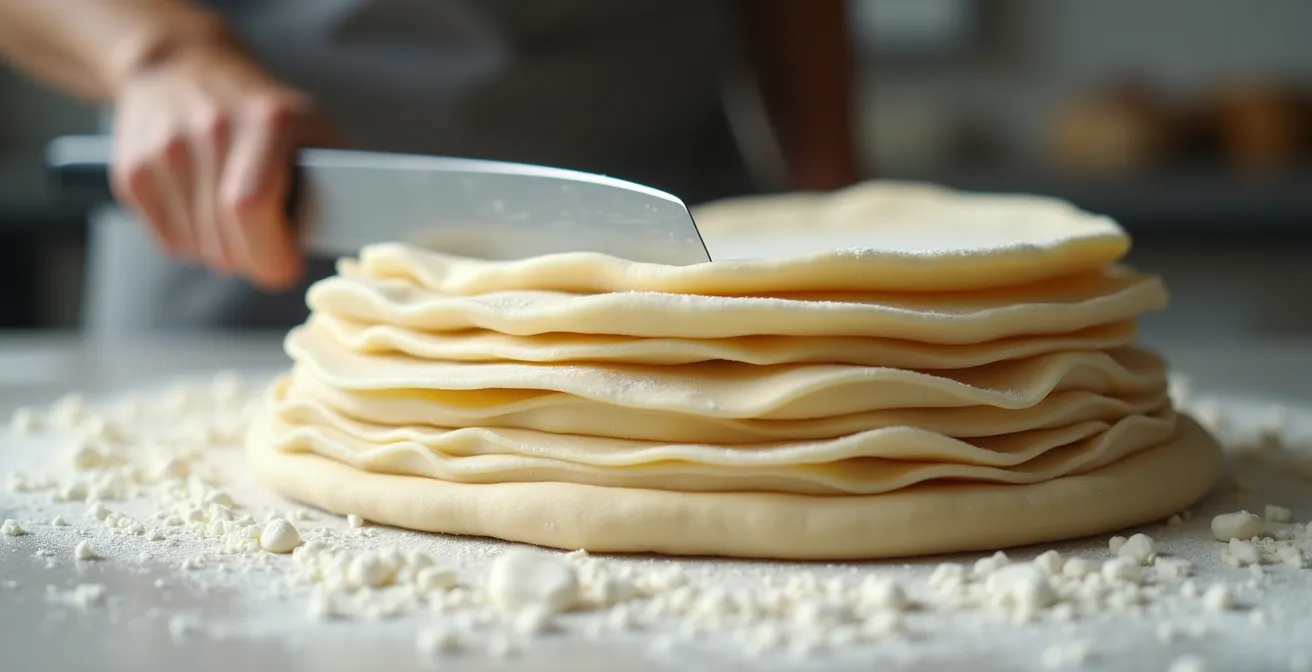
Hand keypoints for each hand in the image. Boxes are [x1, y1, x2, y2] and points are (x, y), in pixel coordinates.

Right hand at [110, 40, 336, 289]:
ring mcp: (162, 151)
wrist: (181, 67)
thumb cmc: (262, 112)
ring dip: (223, 252)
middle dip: (254, 261)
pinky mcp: (131, 172)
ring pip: (197, 251)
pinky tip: (205, 210)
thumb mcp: (313, 130)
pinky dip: (193, 242)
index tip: (288, 265)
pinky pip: (169, 242)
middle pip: (224, 243)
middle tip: (268, 246)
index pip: (251, 209)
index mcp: (265, 122)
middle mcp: (208, 131)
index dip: (272, 254)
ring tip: (237, 219)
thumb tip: (339, 238)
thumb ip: (333, 183)